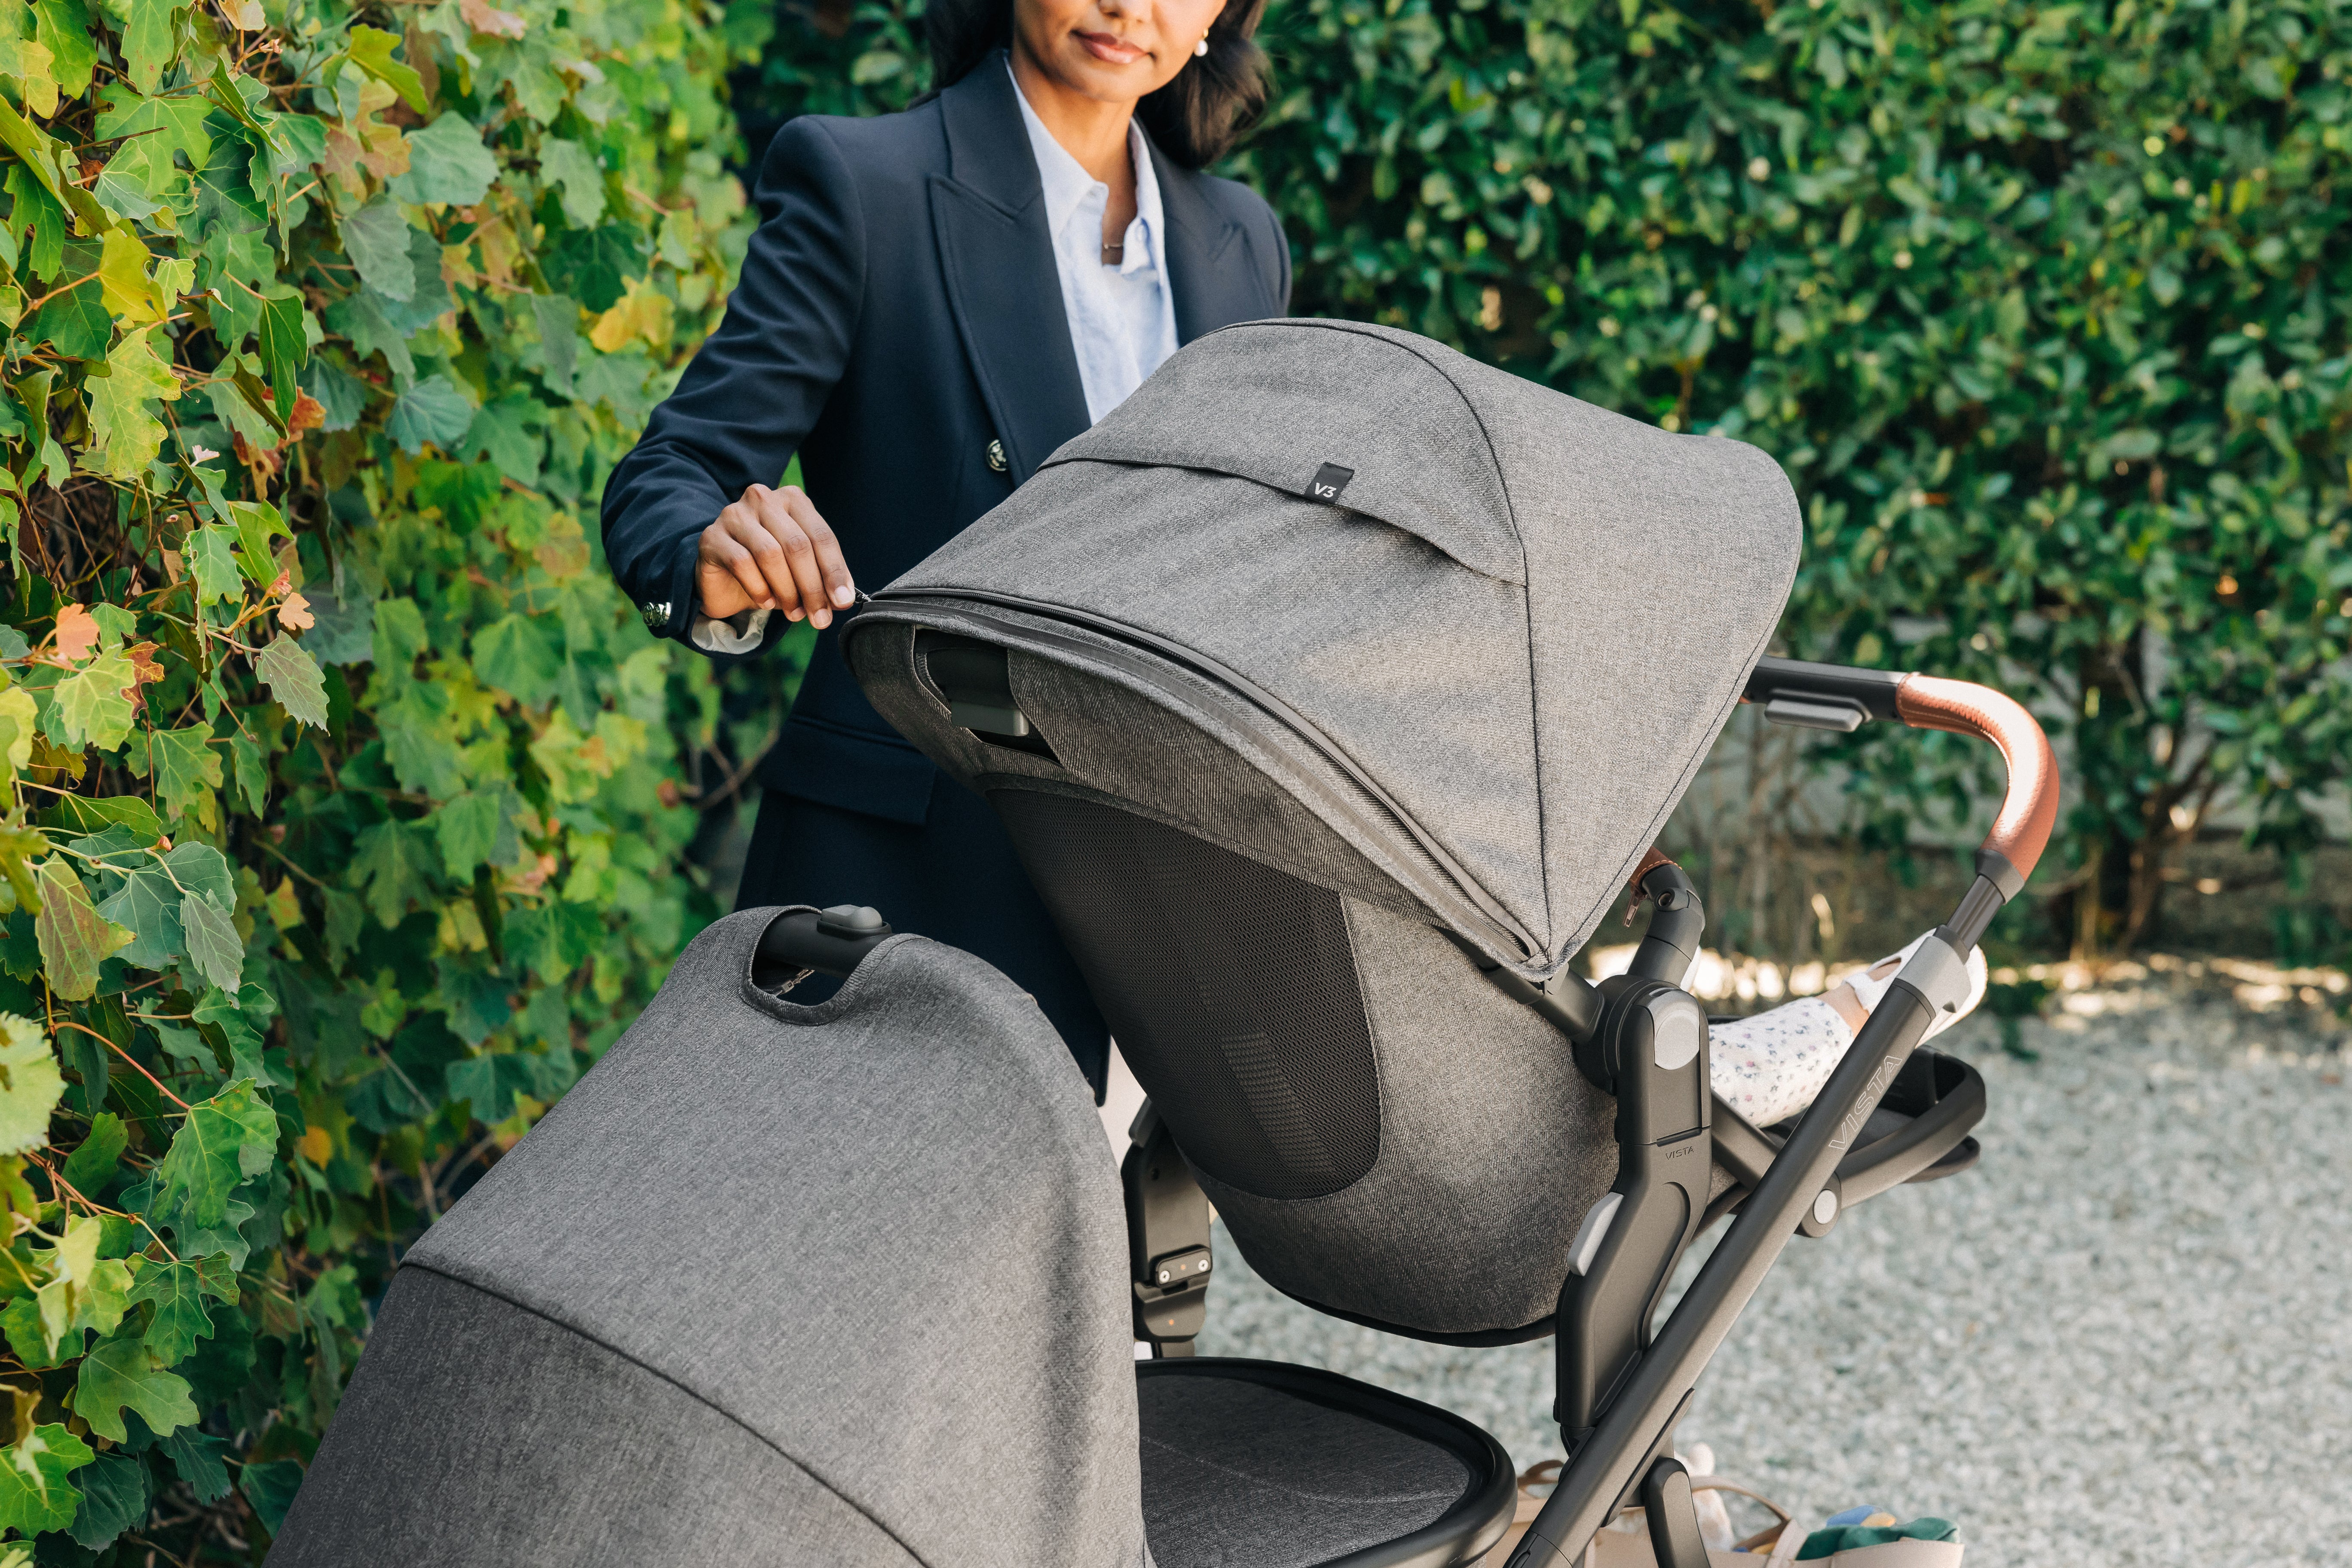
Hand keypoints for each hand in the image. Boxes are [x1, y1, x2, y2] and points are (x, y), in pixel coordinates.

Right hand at [695, 483, 855, 628]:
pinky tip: (766, 602)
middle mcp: (763, 499)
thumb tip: (842, 598)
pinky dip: (759, 588)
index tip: (842, 602)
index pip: (821, 535)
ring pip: (770, 553)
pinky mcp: (712, 536)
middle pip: (797, 545)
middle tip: (819, 617)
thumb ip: (821, 577)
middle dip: (813, 587)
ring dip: (787, 590)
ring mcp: (734, 515)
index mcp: (792, 500)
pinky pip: (742, 563)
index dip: (834, 571)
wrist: (723, 578)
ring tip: (793, 612)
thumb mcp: (801, 571)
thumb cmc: (768, 571)